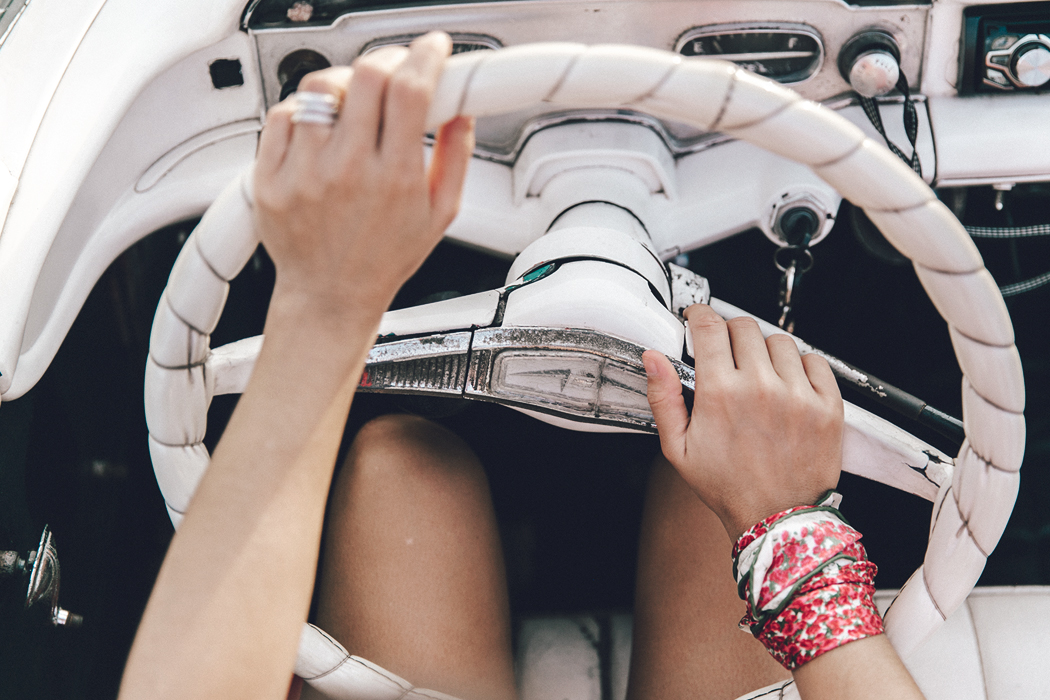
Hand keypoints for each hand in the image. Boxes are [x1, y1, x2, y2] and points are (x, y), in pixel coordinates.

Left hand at [252, 32, 474, 326]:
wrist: (330, 296)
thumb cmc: (383, 259)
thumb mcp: (440, 215)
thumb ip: (456, 158)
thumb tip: (461, 110)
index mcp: (396, 179)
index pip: (411, 90)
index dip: (425, 56)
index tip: (431, 48)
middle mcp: (348, 172)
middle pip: (365, 76)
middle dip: (388, 59)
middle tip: (395, 68)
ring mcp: (304, 173)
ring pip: (319, 87)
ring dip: (343, 81)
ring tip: (354, 100)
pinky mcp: (271, 178)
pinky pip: (282, 114)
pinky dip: (304, 109)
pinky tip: (321, 127)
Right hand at [643, 304, 843, 539]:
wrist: (777, 518)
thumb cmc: (728, 486)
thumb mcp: (678, 448)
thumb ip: (663, 398)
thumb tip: (653, 359)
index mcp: (721, 394)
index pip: (709, 327)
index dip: (699, 315)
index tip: (698, 318)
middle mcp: (761, 388)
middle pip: (743, 326)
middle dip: (729, 332)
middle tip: (726, 352)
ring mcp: (799, 394)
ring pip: (779, 341)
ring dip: (764, 349)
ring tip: (758, 374)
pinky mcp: (828, 405)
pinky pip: (815, 360)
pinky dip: (800, 364)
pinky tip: (787, 384)